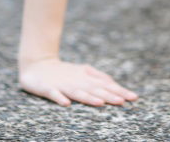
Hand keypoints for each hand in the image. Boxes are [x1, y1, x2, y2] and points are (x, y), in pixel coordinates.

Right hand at [18, 58, 138, 106]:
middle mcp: (76, 80)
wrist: (37, 64)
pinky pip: (54, 94)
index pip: (105, 85)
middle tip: (123, 101)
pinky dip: (60, 98)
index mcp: (86, 77)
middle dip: (109, 95)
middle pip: (95, 89)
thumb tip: (115, 84)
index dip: (119, 91)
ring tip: (100, 103)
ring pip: (77, 92)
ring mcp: (62, 84)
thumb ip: (98, 77)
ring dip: (88, 97)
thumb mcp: (83, 72)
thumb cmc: (63, 71)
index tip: (133, 97)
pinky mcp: (48, 88)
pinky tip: (66, 104)